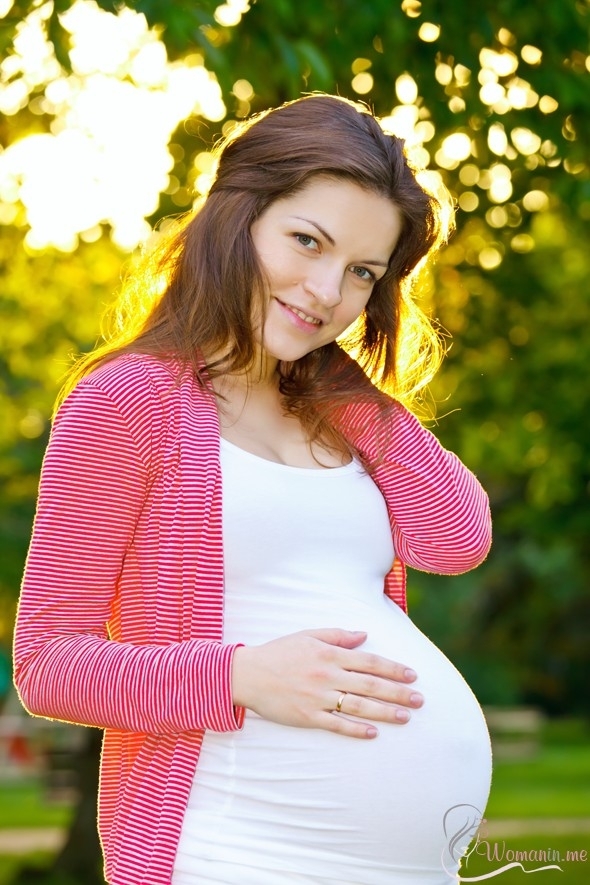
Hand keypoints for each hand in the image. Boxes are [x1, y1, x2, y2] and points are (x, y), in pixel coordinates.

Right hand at [231, 628, 422, 739]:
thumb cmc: (279, 652)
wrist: (248, 674)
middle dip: (398, 693)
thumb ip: (338, 635)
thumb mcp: (308, 635)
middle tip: (420, 700)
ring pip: (359, 706)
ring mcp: (318, 697)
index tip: (412, 675)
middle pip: (370, 685)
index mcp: (329, 654)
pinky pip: (337, 724)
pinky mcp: (308, 716)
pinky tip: (374, 732)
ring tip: (406, 717)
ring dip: (385, 712)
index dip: (393, 669)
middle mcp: (328, 675)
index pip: (370, 662)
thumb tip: (364, 635)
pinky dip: (356, 729)